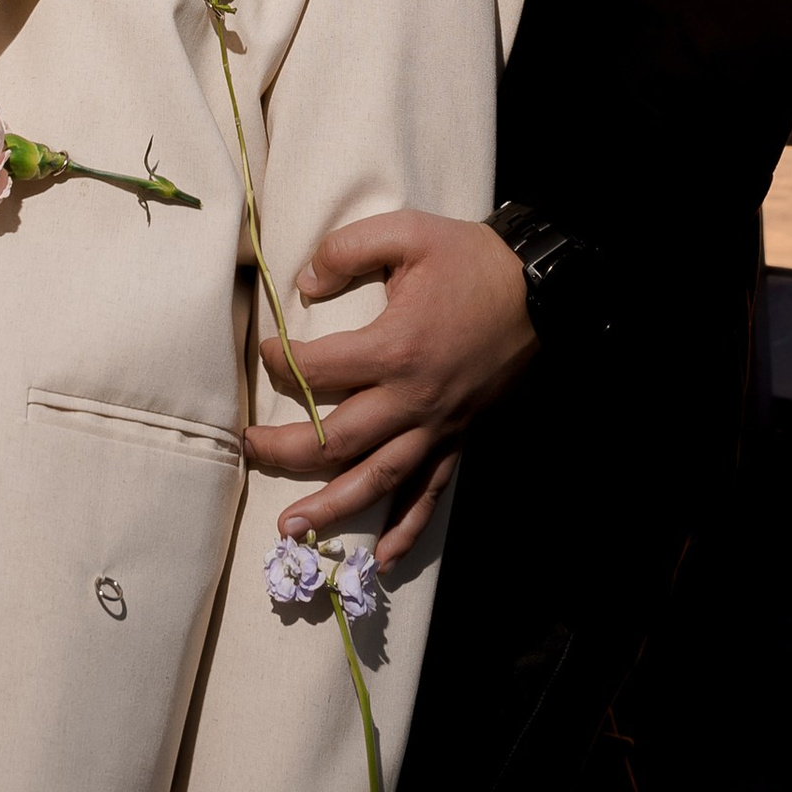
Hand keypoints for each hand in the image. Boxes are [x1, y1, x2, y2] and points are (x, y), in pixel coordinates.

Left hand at [243, 210, 538, 569]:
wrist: (541, 292)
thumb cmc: (471, 260)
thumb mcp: (406, 232)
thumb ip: (346, 250)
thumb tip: (305, 284)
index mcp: (396, 348)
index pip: (318, 370)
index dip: (281, 364)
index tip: (266, 354)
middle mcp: (414, 398)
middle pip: (337, 441)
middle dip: (284, 450)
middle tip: (249, 449)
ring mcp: (438, 426)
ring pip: (378, 479)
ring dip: (332, 508)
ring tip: (290, 529)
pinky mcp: (459, 438)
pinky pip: (431, 492)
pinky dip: (407, 529)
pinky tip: (383, 559)